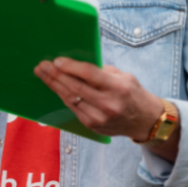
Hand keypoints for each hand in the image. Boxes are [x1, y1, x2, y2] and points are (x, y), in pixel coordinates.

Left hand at [34, 57, 177, 153]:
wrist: (145, 120)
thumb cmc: (133, 93)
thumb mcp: (124, 76)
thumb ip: (101, 71)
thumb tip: (76, 64)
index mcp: (118, 88)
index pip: (90, 75)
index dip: (71, 67)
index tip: (56, 60)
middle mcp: (108, 104)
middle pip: (76, 87)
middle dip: (56, 75)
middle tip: (42, 66)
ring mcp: (100, 118)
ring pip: (71, 99)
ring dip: (54, 86)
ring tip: (43, 74)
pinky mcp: (93, 126)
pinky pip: (73, 108)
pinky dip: (63, 96)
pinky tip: (55, 87)